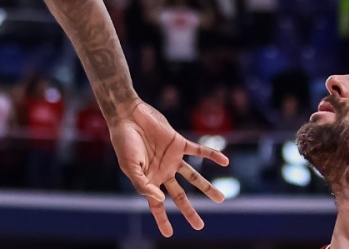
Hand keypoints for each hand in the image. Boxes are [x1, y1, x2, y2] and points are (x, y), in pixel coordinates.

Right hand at [109, 101, 228, 236]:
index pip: (156, 205)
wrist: (128, 115)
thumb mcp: (129, 166)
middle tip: (199, 225)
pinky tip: (224, 161)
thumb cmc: (124, 141)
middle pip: (179, 196)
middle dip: (189, 211)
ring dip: (207, 188)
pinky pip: (199, 151)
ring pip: (193, 177)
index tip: (168, 234)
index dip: (162, 219)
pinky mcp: (179, 143)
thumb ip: (143, 184)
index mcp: (149, 179)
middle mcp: (163, 171)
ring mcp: (172, 158)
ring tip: (221, 199)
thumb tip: (161, 200)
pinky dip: (212, 155)